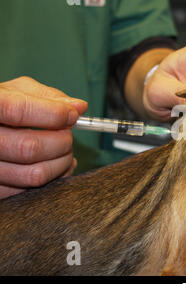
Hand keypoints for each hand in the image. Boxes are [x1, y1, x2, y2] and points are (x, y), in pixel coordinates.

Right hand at [0, 77, 86, 198]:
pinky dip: (53, 178)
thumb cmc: (3, 107)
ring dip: (62, 162)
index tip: (72, 116)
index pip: (18, 111)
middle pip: (29, 147)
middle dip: (62, 141)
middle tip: (68, 134)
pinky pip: (31, 191)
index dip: (53, 114)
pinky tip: (53, 164)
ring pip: (34, 174)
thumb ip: (48, 97)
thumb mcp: (17, 92)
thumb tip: (79, 107)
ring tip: (64, 150)